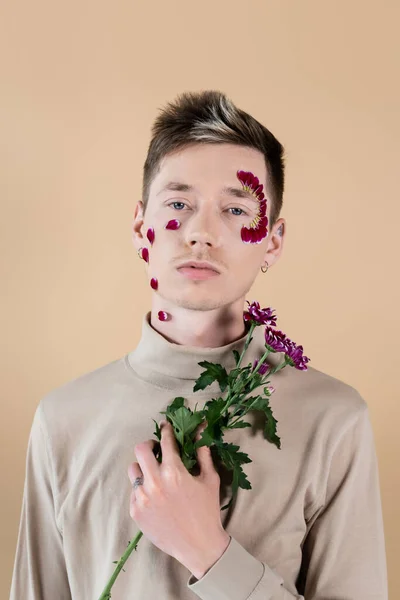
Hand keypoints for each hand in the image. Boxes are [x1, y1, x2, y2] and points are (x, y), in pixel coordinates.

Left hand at [127, 420, 230, 578]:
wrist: (199, 546)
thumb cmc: (208, 511)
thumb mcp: (210, 479)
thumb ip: (203, 452)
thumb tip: (201, 430)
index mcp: (174, 472)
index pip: (165, 441)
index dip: (166, 430)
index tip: (166, 426)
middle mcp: (154, 482)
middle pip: (140, 449)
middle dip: (149, 445)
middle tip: (157, 450)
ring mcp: (142, 497)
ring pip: (133, 469)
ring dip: (143, 467)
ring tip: (155, 474)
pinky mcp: (135, 511)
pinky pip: (134, 491)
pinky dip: (143, 489)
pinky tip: (156, 496)